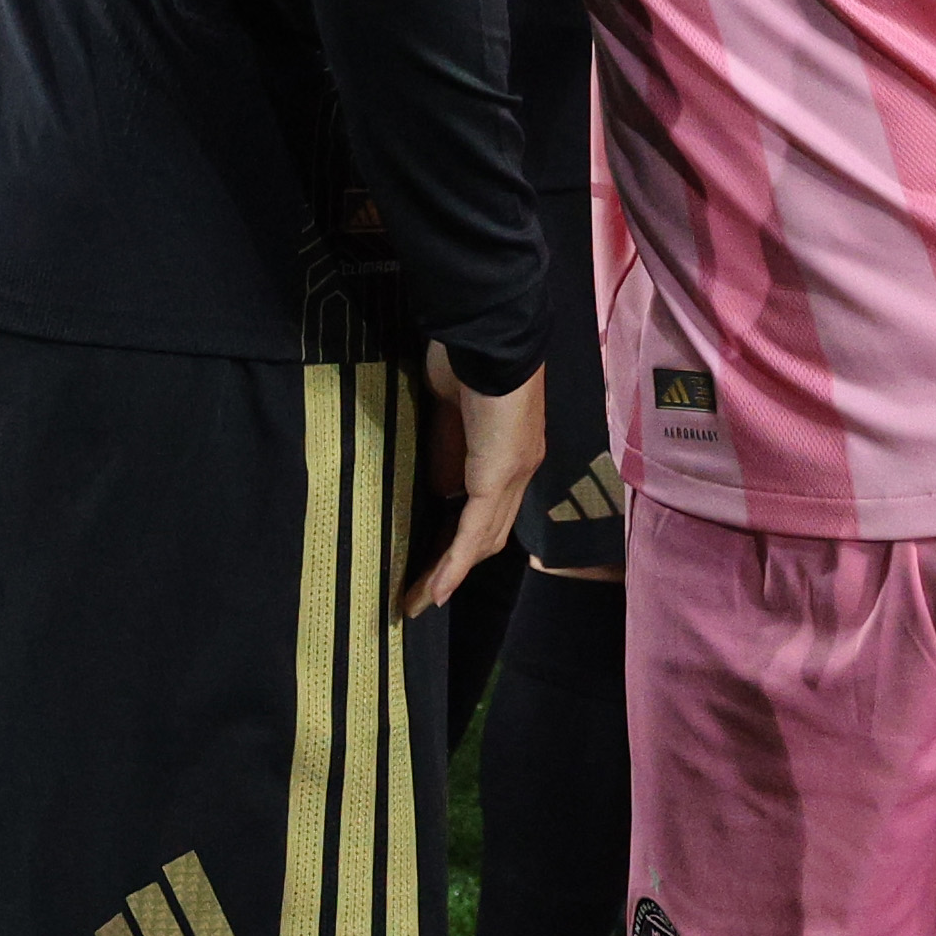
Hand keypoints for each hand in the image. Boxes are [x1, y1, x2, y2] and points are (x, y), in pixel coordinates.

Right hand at [406, 342, 543, 619]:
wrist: (489, 334)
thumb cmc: (465, 355)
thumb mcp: (450, 405)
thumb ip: (447, 439)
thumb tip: (434, 476)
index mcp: (508, 450)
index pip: (488, 509)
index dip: (462, 541)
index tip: (433, 564)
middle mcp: (518, 468)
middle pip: (487, 534)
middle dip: (453, 568)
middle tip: (419, 594)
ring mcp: (513, 475)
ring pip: (481, 541)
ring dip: (447, 575)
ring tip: (417, 601)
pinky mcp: (498, 477)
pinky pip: (472, 531)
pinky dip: (452, 565)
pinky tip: (433, 591)